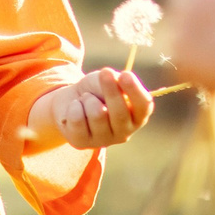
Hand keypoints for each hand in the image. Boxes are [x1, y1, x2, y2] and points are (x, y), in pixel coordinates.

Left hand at [28, 68, 153, 151]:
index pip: (143, 106)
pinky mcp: (81, 143)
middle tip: (104, 72)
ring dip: (88, 98)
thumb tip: (118, 81)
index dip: (135, 90)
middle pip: (120, 113)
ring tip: (86, 98)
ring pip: (97, 114)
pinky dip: (74, 106)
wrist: (71, 99)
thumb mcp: (110, 80)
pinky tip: (75, 108)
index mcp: (137, 117)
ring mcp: (102, 140)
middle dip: (111, 90)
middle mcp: (123, 132)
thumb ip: (117, 82)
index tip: (125, 74)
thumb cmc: (97, 89)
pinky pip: (77, 118)